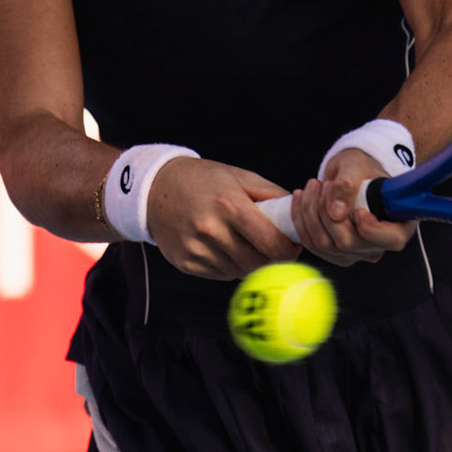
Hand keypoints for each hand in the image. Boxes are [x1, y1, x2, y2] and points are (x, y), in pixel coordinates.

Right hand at [145, 158, 301, 279]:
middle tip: (275, 248)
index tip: (293, 246)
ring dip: (251, 262)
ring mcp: (196, 250)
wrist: (153, 189)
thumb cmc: (204, 180)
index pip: (272, 244)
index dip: (290, 250)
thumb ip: (273, 195)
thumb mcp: (240, 176)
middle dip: (273, 259)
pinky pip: (222, 275)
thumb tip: (299, 217)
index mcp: (230, 205)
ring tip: (245, 242)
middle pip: (259, 264)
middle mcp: (211, 230)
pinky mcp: (185, 263)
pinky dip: (230, 265)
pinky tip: (223, 247)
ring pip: (241, 272)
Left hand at [290, 147, 416, 267]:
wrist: (350, 173)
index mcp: (398, 224)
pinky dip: (300, 221)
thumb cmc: (362, 168)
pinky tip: (301, 199)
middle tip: (321, 184)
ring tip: (312, 186)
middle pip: (347, 243)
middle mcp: (378, 245)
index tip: (358, 209)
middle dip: (326, 212)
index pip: (391, 239)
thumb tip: (335, 212)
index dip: (371, 229)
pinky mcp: (334, 253)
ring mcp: (356, 252)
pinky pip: (311, 245)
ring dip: (309, 213)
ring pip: (323, 244)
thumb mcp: (356, 166)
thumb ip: (347, 185)